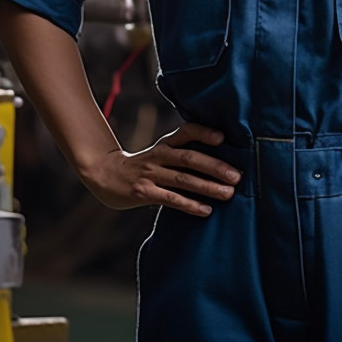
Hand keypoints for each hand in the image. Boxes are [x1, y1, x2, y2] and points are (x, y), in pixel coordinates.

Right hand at [79, 122, 240, 216]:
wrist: (104, 174)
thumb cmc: (144, 164)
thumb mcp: (161, 152)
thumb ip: (184, 152)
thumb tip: (221, 159)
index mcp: (166, 143)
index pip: (187, 131)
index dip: (204, 133)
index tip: (223, 138)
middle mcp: (159, 155)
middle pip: (190, 158)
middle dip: (215, 167)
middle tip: (237, 175)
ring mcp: (150, 174)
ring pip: (183, 180)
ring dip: (208, 186)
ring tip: (228, 193)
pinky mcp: (143, 193)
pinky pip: (170, 199)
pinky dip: (190, 204)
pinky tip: (206, 210)